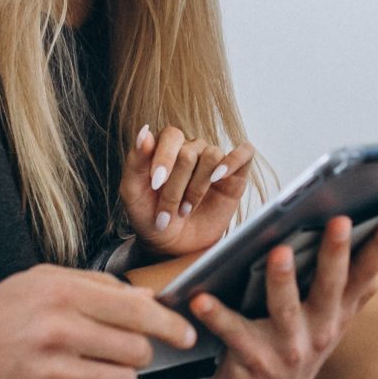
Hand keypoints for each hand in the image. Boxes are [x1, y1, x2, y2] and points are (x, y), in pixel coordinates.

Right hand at [0, 264, 199, 378]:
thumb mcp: (40, 284)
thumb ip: (97, 287)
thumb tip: (149, 300)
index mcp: (59, 295)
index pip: (137, 311)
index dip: (170, 324)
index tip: (186, 334)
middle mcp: (57, 333)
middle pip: (138, 351)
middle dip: (135, 353)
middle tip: (113, 351)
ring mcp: (51, 376)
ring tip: (92, 372)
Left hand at [121, 124, 256, 258]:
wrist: (172, 246)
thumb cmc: (150, 217)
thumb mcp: (133, 192)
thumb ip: (135, 161)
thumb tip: (145, 132)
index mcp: (166, 147)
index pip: (171, 135)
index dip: (164, 158)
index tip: (156, 184)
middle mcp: (192, 148)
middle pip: (189, 152)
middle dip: (176, 186)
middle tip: (167, 212)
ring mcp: (214, 160)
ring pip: (212, 156)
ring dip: (197, 188)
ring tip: (185, 210)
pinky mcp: (236, 175)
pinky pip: (244, 153)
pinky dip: (233, 162)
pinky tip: (218, 178)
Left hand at [190, 214, 377, 378]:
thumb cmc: (291, 354)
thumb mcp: (329, 326)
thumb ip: (351, 293)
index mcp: (337, 315)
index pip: (365, 275)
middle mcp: (319, 332)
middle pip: (329, 287)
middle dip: (336, 254)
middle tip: (341, 222)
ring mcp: (288, 349)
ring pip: (286, 309)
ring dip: (282, 281)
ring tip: (278, 253)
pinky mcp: (254, 361)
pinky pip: (234, 333)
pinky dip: (216, 315)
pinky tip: (200, 299)